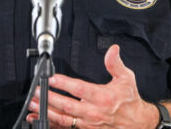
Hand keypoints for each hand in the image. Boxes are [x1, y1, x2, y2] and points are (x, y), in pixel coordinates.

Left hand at [27, 44, 157, 128]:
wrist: (137, 123)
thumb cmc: (130, 101)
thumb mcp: (126, 78)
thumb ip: (115, 64)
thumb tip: (112, 49)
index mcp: (102, 97)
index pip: (78, 89)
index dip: (63, 84)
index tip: (51, 78)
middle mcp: (93, 112)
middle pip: (66, 105)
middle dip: (49, 98)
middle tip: (36, 91)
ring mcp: (88, 123)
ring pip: (63, 118)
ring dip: (46, 111)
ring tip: (33, 104)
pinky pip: (65, 128)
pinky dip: (51, 123)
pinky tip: (39, 118)